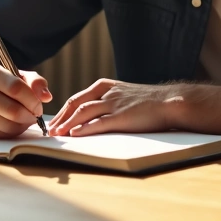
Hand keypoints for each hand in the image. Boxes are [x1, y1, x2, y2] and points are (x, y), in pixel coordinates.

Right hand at [0, 64, 52, 138]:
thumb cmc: (2, 85)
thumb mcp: (19, 76)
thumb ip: (36, 82)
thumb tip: (46, 97)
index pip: (16, 88)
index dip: (33, 100)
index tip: (39, 105)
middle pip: (13, 110)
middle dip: (30, 115)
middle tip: (35, 115)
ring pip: (9, 125)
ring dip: (23, 125)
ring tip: (23, 118)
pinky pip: (2, 135)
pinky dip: (12, 132)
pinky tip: (11, 124)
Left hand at [47, 78, 187, 136]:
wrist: (170, 102)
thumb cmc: (150, 102)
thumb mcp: (125, 95)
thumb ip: (109, 102)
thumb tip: (92, 116)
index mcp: (106, 86)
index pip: (78, 97)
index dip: (63, 110)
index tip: (54, 121)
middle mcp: (107, 92)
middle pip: (76, 103)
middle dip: (60, 117)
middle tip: (49, 129)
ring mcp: (114, 103)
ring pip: (83, 112)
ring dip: (67, 123)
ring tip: (57, 133)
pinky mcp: (122, 116)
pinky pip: (99, 122)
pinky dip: (84, 128)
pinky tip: (75, 134)